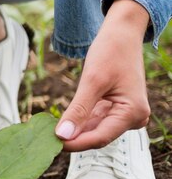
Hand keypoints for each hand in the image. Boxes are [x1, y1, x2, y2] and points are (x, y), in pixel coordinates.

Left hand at [56, 0, 150, 150]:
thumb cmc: (111, 52)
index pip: (100, 137)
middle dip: (73, 137)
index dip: (75, 143)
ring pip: (94, 129)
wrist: (121, 34)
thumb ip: (79, 110)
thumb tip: (63, 135)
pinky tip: (61, 122)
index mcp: (133, 113)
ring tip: (49, 132)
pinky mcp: (115, 109)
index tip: (52, 144)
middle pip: (97, 135)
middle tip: (45, 139)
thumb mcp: (92, 80)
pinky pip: (95, 119)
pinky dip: (79, 120)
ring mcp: (124, 114)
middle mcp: (132, 118)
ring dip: (74, 130)